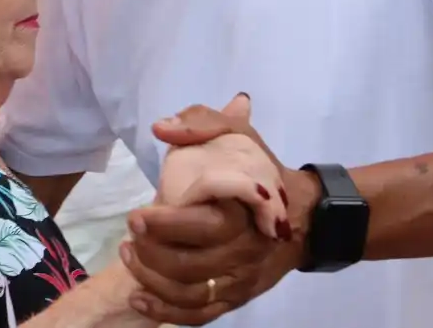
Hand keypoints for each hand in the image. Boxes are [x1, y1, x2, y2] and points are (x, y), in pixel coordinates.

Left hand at [120, 99, 319, 325]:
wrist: (304, 216)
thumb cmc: (261, 172)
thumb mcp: (237, 133)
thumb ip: (200, 123)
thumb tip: (162, 127)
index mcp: (245, 212)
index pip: (204, 226)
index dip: (165, 224)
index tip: (137, 214)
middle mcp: (245, 251)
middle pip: (191, 264)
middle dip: (151, 252)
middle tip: (129, 232)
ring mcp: (241, 280)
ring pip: (191, 293)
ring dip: (152, 279)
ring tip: (128, 254)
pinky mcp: (236, 299)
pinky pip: (200, 315)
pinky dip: (166, 312)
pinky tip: (139, 298)